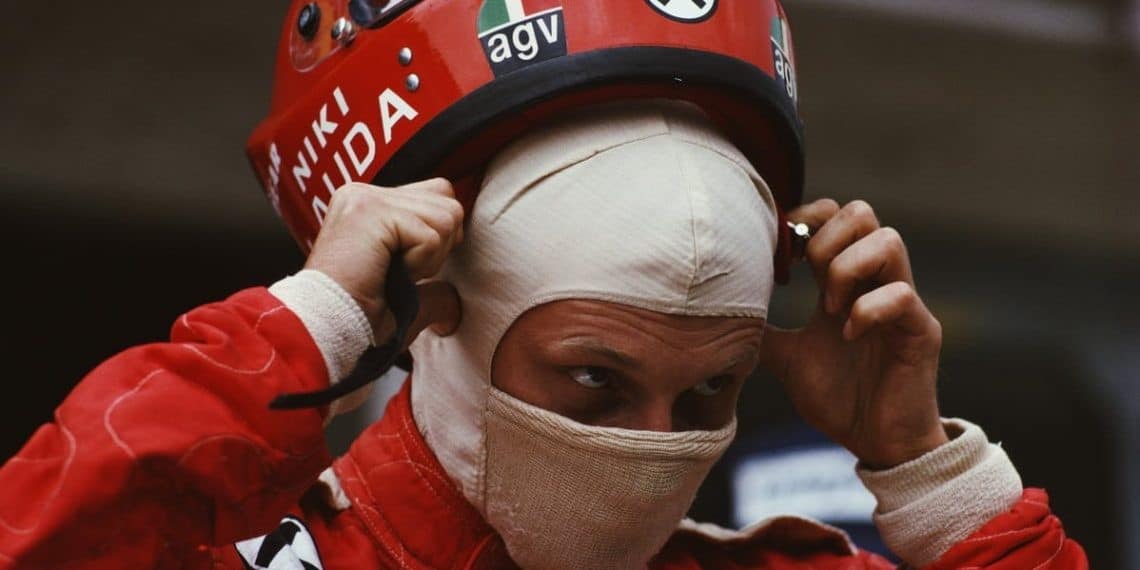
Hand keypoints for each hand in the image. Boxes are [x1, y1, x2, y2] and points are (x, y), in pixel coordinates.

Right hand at [305, 179, 463, 344]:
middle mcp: (364, 192)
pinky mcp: (371, 210)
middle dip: (438, 247)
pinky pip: (432, 237)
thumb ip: (431, 274)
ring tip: (391, 271)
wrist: (325, 330)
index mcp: (369, 203)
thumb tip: (457, 290)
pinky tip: (386, 272)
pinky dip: (420, 265)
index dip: (439, 237)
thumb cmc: (358, 317)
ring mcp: (365, 197)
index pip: (438, 194)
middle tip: (399, 271)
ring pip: (447, 216)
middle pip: (449, 201)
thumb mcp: (404, 288)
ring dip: (429, 258)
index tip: (406, 267)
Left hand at [759, 199, 947, 468]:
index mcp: (846, 283)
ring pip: (888, 240)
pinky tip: (847, 336)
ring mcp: (902, 304)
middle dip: (824, 238)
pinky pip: (900, 295)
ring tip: (827, 308)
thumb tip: (721, 319)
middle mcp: (876, 283)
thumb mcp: (787, 359)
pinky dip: (866, 309)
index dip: (806, 220)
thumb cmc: (839, 399)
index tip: (780, 253)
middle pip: (863, 213)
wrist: (876, 445)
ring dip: (846, 268)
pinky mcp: (920, 330)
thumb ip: (763, 332)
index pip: (836, 216)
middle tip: (806, 279)